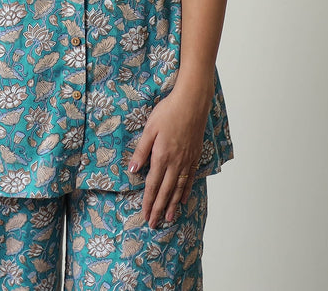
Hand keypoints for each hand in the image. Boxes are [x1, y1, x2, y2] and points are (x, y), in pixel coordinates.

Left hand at [128, 82, 210, 228]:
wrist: (192, 102)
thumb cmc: (168, 112)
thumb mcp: (149, 129)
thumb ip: (141, 151)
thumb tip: (133, 170)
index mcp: (161, 156)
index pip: (152, 185)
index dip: (148, 201)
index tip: (144, 215)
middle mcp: (175, 163)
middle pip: (165, 191)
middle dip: (158, 209)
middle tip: (154, 224)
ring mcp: (187, 160)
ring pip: (178, 188)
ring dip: (172, 205)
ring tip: (168, 218)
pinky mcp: (194, 156)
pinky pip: (190, 178)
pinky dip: (185, 191)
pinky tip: (183, 199)